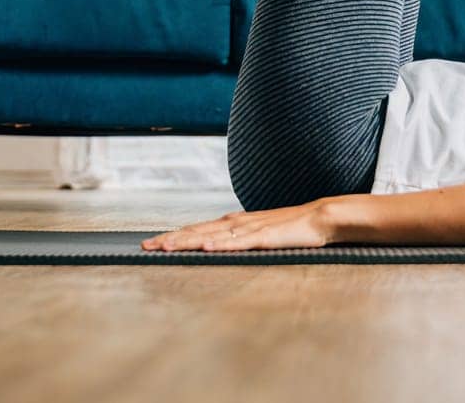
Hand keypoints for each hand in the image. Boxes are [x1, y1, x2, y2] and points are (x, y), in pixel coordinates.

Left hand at [140, 199, 336, 251]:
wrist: (318, 218)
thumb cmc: (289, 228)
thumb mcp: (258, 235)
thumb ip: (238, 239)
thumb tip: (218, 247)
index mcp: (233, 223)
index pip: (197, 229)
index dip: (174, 236)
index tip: (152, 243)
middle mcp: (236, 222)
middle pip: (197, 230)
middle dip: (171, 238)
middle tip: (145, 246)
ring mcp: (249, 229)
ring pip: (212, 235)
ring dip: (187, 241)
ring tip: (166, 246)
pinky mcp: (265, 237)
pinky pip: (239, 242)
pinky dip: (221, 244)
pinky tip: (206, 247)